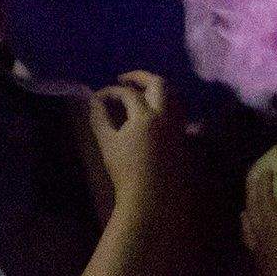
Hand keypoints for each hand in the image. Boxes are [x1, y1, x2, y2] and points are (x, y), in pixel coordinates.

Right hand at [88, 71, 185, 215]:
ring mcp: (178, 126)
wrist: (151, 198)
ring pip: (174, 96)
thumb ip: (99, 117)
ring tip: (140, 92)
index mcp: (146, 116)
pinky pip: (178, 112)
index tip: (98, 97)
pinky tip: (153, 112)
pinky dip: (166, 104)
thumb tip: (93, 100)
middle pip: (159, 84)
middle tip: (124, 80)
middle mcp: (166, 116)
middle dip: (140, 77)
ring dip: (157, 89)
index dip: (110, 91)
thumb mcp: (107, 142)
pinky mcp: (183, 137)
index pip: (128, 93)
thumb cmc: (126, 171)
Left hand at [241, 144, 276, 275]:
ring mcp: (254, 240)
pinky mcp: (253, 251)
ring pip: (248, 215)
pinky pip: (247, 230)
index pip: (264, 196)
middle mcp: (259, 228)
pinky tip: (246, 221)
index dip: (264, 182)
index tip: (267, 169)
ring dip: (250, 202)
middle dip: (253, 188)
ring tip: (251, 195)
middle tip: (255, 176)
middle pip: (253, 202)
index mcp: (271, 222)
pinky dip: (247, 221)